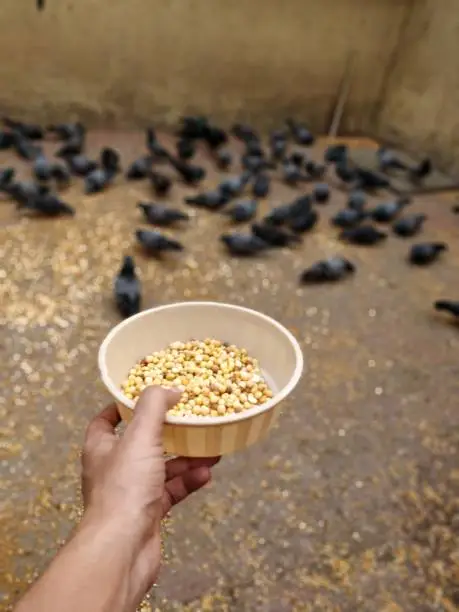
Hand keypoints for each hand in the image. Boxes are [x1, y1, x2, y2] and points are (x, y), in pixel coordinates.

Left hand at [82, 386, 219, 605]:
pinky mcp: (148, 513)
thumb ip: (154, 406)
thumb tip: (169, 389)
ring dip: (185, 458)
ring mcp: (131, 492)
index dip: (124, 406)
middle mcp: (113, 468)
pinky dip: (188, 481)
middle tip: (190, 421)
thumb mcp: (139, 436)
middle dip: (168, 432)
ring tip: (210, 449)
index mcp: (101, 447)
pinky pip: (172, 491)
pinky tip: (206, 474)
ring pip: (161, 468)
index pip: (107, 420)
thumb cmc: (124, 489)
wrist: (123, 548)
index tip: (146, 396)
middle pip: (142, 442)